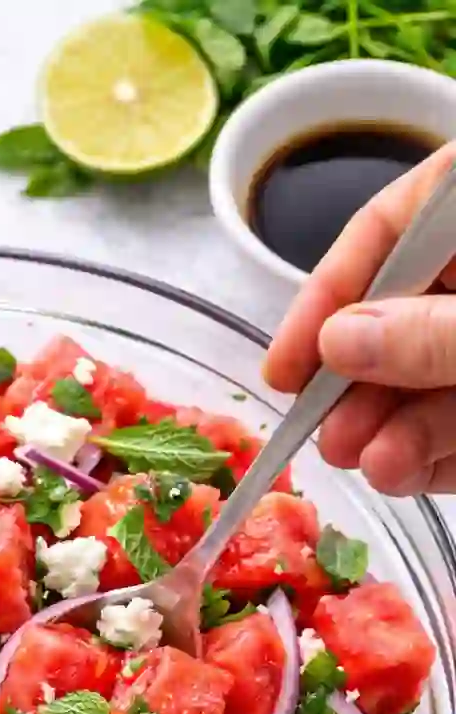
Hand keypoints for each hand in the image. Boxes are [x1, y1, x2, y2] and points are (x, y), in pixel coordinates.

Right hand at [265, 140, 455, 495]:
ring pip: (433, 378)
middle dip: (362, 385)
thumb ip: (433, 331)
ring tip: (375, 466)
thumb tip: (338, 342)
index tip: (287, 365)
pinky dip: (438, 453)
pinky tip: (410, 474)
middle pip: (404, 315)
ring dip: (397, 430)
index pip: (389, 228)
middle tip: (329, 438)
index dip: (330, 294)